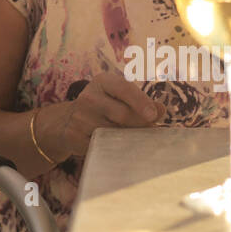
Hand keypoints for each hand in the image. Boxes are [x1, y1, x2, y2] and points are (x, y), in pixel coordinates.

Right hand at [44, 72, 165, 159]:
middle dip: (140, 125)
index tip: (154, 115)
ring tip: (134, 140)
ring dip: (128, 140)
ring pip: (113, 133)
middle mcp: (89, 97)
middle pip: (122, 114)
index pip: (124, 88)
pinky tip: (116, 148)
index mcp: (103, 82)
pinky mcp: (74, 135)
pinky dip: (112, 150)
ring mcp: (80, 117)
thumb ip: (141, 102)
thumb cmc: (104, 107)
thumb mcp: (120, 98)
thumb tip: (161, 110)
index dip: (141, 101)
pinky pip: (101, 146)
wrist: (69, 120)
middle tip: (151, 132)